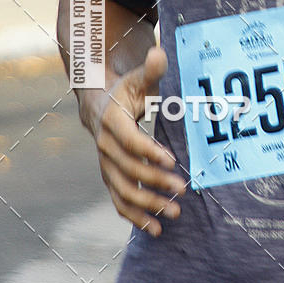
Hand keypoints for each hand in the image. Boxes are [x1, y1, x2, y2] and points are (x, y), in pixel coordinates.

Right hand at [91, 46, 185, 235]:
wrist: (100, 104)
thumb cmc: (127, 90)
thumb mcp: (138, 77)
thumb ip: (151, 69)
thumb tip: (160, 52)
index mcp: (112, 122)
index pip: (130, 141)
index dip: (149, 152)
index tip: (170, 162)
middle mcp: (105, 147)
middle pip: (129, 170)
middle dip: (155, 183)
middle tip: (183, 191)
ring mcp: (107, 166)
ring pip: (124, 191)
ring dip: (148, 205)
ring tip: (175, 214)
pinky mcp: (112, 178)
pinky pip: (119, 202)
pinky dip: (135, 218)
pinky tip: (155, 230)